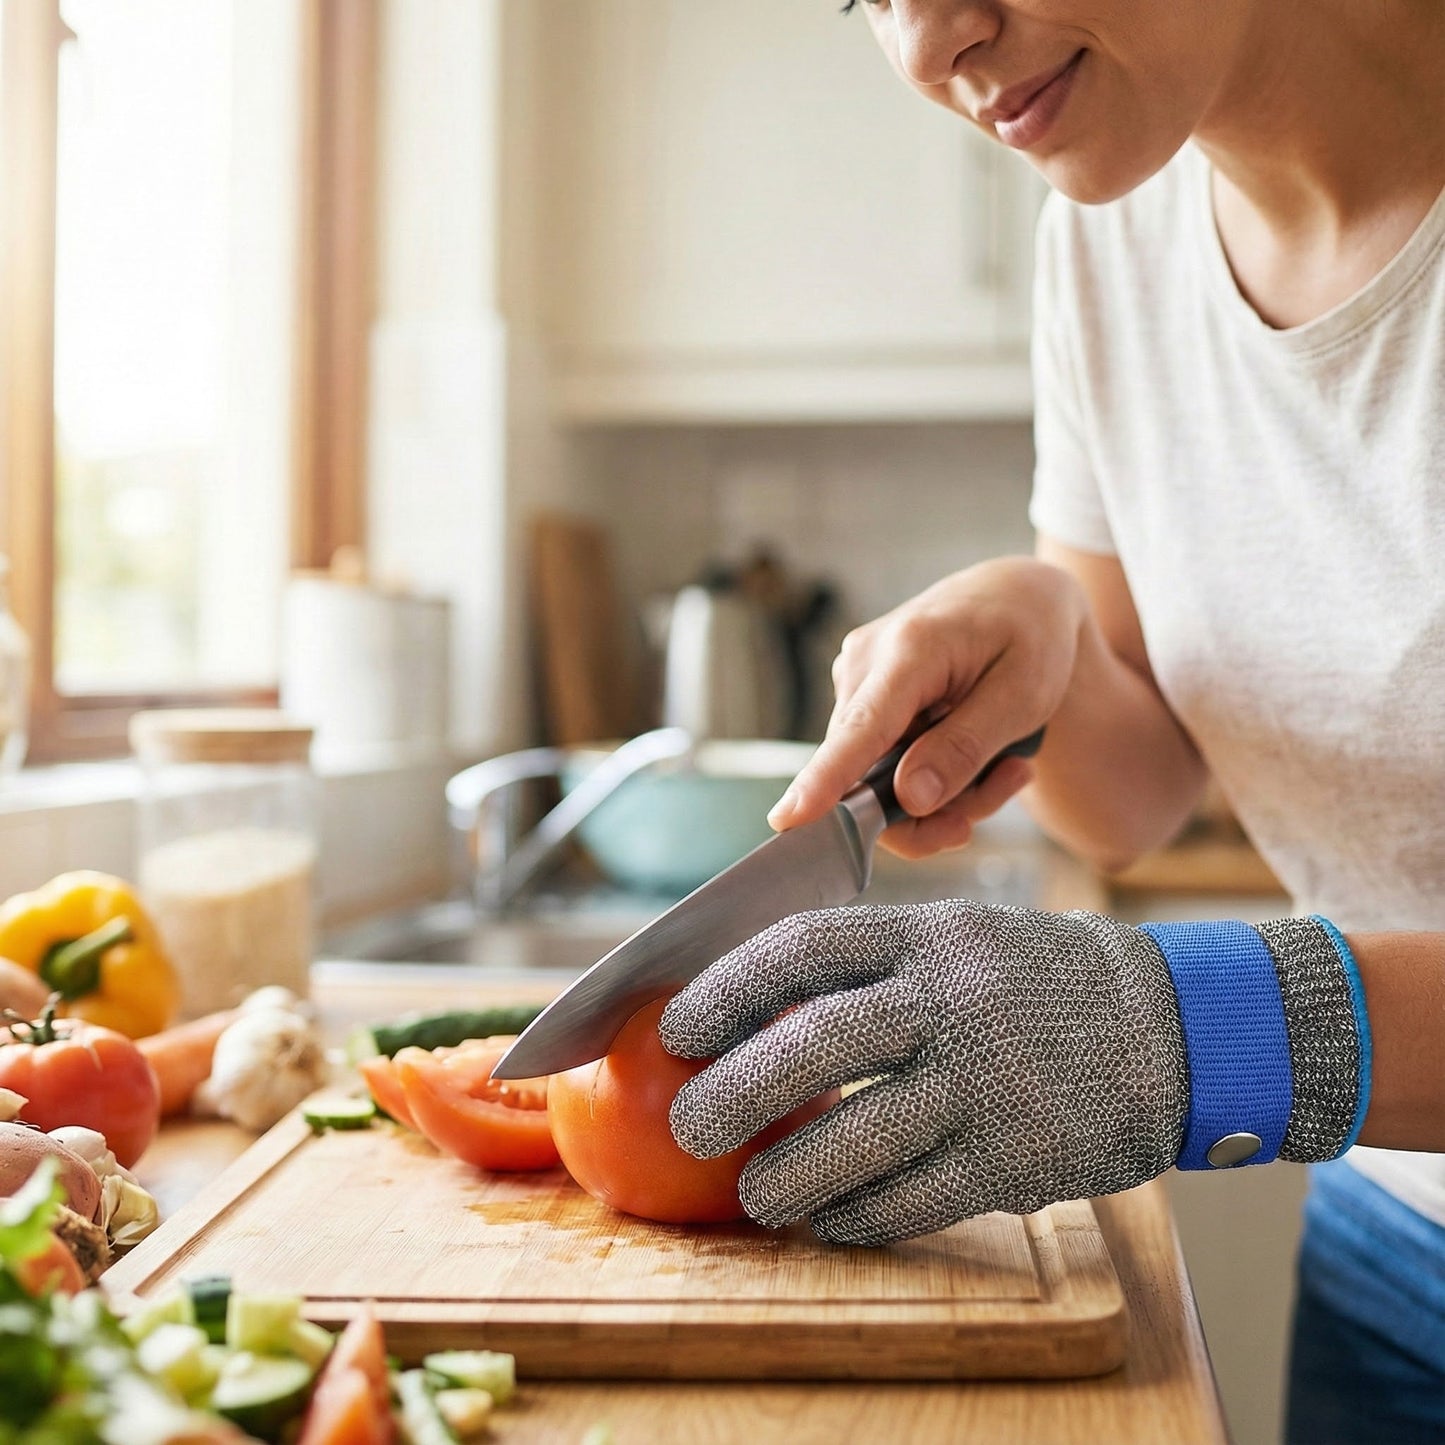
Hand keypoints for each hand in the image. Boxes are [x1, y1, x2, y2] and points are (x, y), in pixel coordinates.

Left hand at [661, 904, 1364, 1245]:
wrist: (1181, 1027)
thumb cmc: (1045, 980)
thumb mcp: (963, 937)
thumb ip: (875, 963)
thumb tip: (758, 1005)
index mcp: (932, 933)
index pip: (804, 947)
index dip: (728, 988)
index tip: (677, 1027)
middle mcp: (955, 999)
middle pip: (815, 1044)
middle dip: (735, 1091)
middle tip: (688, 1124)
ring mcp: (989, 1081)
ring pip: (858, 1136)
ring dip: (788, 1176)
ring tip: (754, 1195)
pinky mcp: (1021, 1157)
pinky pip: (916, 1197)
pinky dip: (860, 1216)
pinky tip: (832, 1222)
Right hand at [768, 558, 1085, 858]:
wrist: (1015, 596)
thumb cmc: (1029, 637)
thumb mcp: (1023, 696)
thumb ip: (964, 749)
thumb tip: (909, 799)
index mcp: (910, 650)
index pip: (860, 730)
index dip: (825, 780)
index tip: (789, 819)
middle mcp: (864, 663)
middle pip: (868, 776)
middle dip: (936, 809)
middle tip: (1008, 784)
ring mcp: (855, 679)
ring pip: (877, 780)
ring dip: (944, 795)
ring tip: (1006, 766)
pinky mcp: (859, 697)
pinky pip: (881, 765)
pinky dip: (932, 776)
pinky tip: (980, 754)